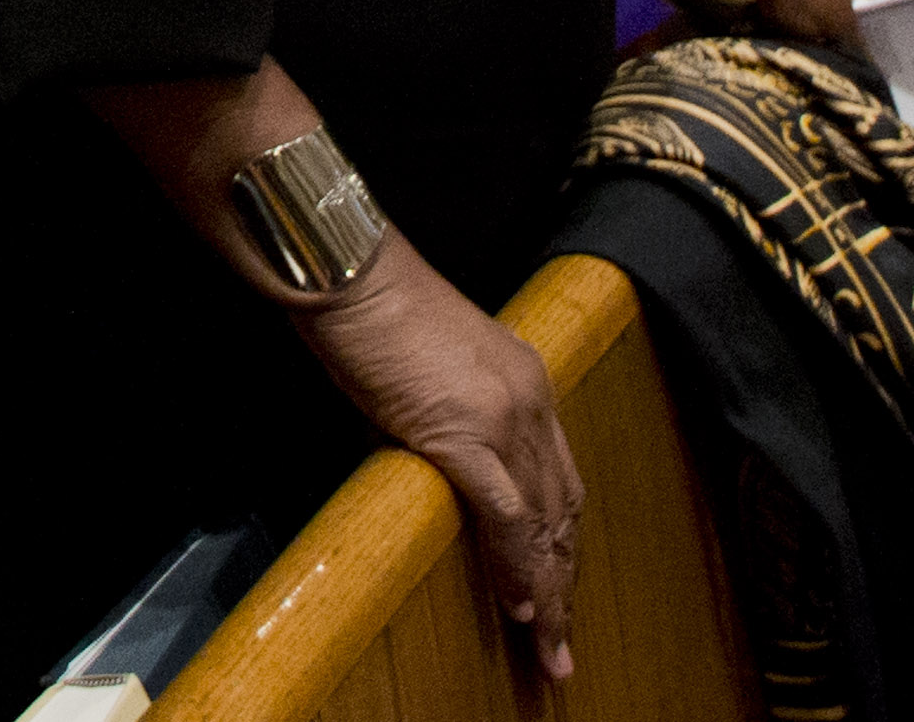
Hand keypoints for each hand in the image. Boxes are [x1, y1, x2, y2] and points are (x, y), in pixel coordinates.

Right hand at [91, 68, 582, 678]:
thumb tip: (431, 462)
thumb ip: (442, 414)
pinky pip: (507, 517)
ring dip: (548, 591)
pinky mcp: (467, 431)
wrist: (347, 269)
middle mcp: (532, 399)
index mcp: (525, 380)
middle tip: (562, 642)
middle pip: (565, 508)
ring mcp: (505, 415)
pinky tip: (517, 605)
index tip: (558, 590)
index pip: (559, 478)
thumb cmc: (369, 306)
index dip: (560, 540)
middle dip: (565, 579)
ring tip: (546, 645)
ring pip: (545, 522)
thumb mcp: (423, 365)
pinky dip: (517, 566)